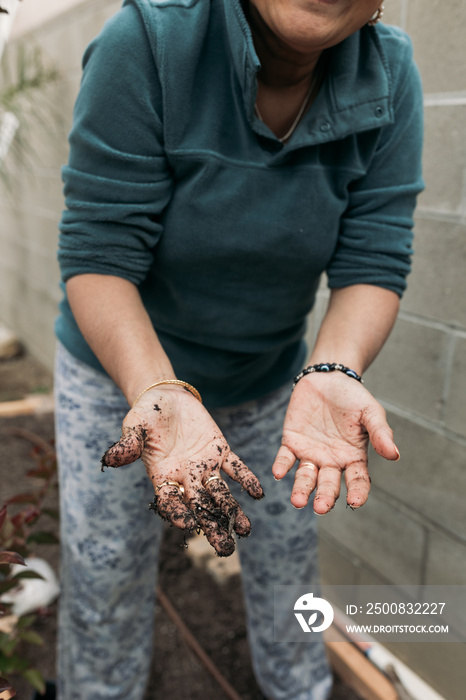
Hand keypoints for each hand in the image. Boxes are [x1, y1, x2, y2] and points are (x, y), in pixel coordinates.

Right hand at [101, 386, 263, 555]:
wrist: (166, 397)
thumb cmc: (146, 414)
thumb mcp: (134, 425)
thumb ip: (128, 443)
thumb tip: (109, 459)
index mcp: (162, 476)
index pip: (169, 500)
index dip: (176, 512)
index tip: (186, 525)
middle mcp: (185, 477)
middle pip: (200, 507)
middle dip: (212, 527)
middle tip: (226, 550)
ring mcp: (204, 466)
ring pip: (220, 493)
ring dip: (233, 511)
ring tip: (246, 530)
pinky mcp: (220, 451)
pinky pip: (236, 467)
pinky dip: (246, 479)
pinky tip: (258, 493)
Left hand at [272, 373, 399, 513]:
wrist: (328, 377)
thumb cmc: (353, 397)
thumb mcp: (371, 412)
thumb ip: (380, 433)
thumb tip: (395, 455)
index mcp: (353, 457)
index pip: (357, 481)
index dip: (357, 492)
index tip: (355, 501)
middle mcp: (331, 461)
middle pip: (328, 484)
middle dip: (325, 497)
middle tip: (321, 507)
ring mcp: (311, 453)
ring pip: (305, 477)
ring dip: (301, 490)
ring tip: (297, 501)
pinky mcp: (292, 442)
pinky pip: (285, 458)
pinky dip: (281, 466)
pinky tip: (278, 473)